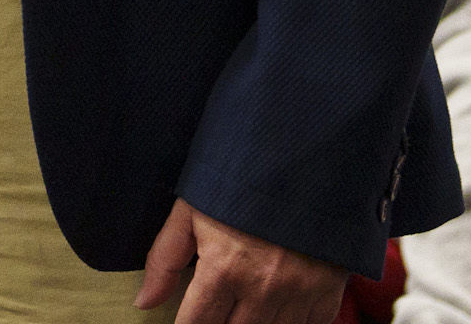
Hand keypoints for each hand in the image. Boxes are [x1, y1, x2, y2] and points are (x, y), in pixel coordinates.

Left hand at [139, 199, 346, 323]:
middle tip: (217, 304)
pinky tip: (273, 303)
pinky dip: (286, 321)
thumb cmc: (240, 182)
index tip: (188, 320)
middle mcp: (262, 289)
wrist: (304, 163)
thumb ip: (165, 259)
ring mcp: (298, 295)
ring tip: (243, 300)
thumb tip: (144, 302)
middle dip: (218, 323)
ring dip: (251, 323)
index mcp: (225, 268)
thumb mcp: (192, 211)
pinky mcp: (326, 295)